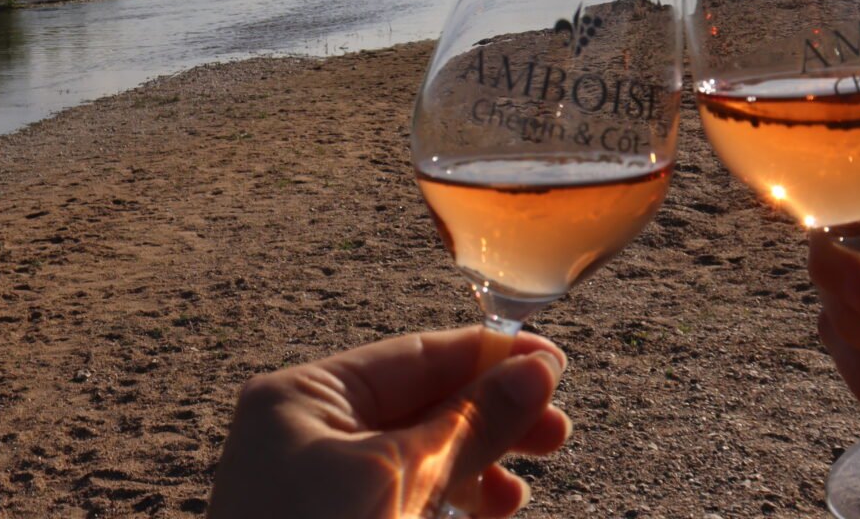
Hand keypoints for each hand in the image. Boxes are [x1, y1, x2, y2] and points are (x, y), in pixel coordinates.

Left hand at [208, 327, 571, 518]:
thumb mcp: (399, 480)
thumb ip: (469, 424)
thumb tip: (536, 369)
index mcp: (300, 399)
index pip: (411, 357)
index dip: (487, 357)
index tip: (557, 364)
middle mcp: (304, 437)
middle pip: (418, 406)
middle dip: (489, 419)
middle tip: (558, 434)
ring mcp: (318, 492)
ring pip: (417, 460)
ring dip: (476, 469)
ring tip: (520, 493)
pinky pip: (404, 502)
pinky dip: (451, 504)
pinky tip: (490, 513)